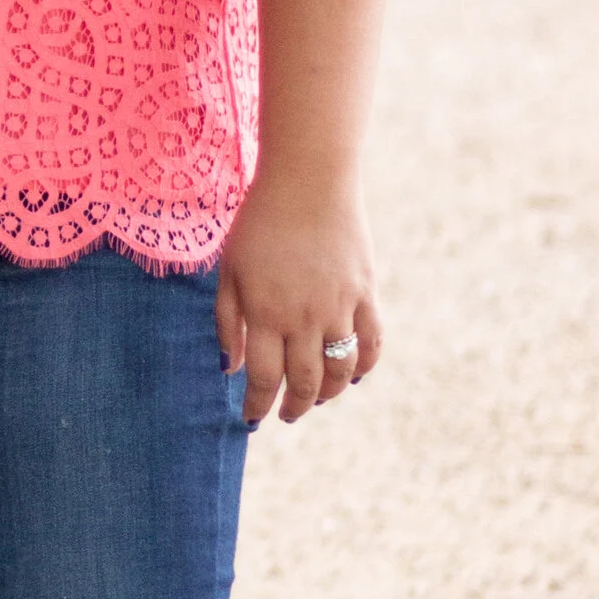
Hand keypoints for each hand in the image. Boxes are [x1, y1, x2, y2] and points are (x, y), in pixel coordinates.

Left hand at [215, 173, 377, 425]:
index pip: (263, 378)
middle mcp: (304, 317)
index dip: (257, 405)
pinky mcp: (365, 292)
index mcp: (265, 313)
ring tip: (317, 398)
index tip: (251, 417)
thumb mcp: (229, 271)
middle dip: (294, 407)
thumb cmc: (259, 223)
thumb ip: (226, 322)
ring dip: (329, 393)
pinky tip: (353, 375)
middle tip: (286, 415)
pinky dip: (364, 365)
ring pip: (341, 370)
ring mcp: (339, 306)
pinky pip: (372, 342)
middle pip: (305, 382)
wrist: (308, 181)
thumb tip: (229, 368)